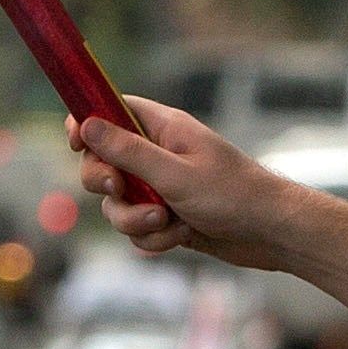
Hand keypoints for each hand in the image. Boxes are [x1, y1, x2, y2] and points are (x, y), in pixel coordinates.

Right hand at [72, 100, 299, 268]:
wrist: (271, 233)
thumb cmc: (232, 194)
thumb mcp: (174, 173)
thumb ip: (128, 151)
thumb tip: (86, 123)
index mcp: (163, 128)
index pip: (110, 110)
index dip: (87, 123)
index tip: (76, 143)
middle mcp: (158, 154)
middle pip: (102, 162)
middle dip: (106, 184)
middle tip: (121, 189)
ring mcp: (160, 187)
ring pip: (117, 204)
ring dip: (134, 219)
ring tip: (166, 222)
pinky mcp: (166, 217)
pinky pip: (137, 228)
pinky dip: (153, 237)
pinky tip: (181, 235)